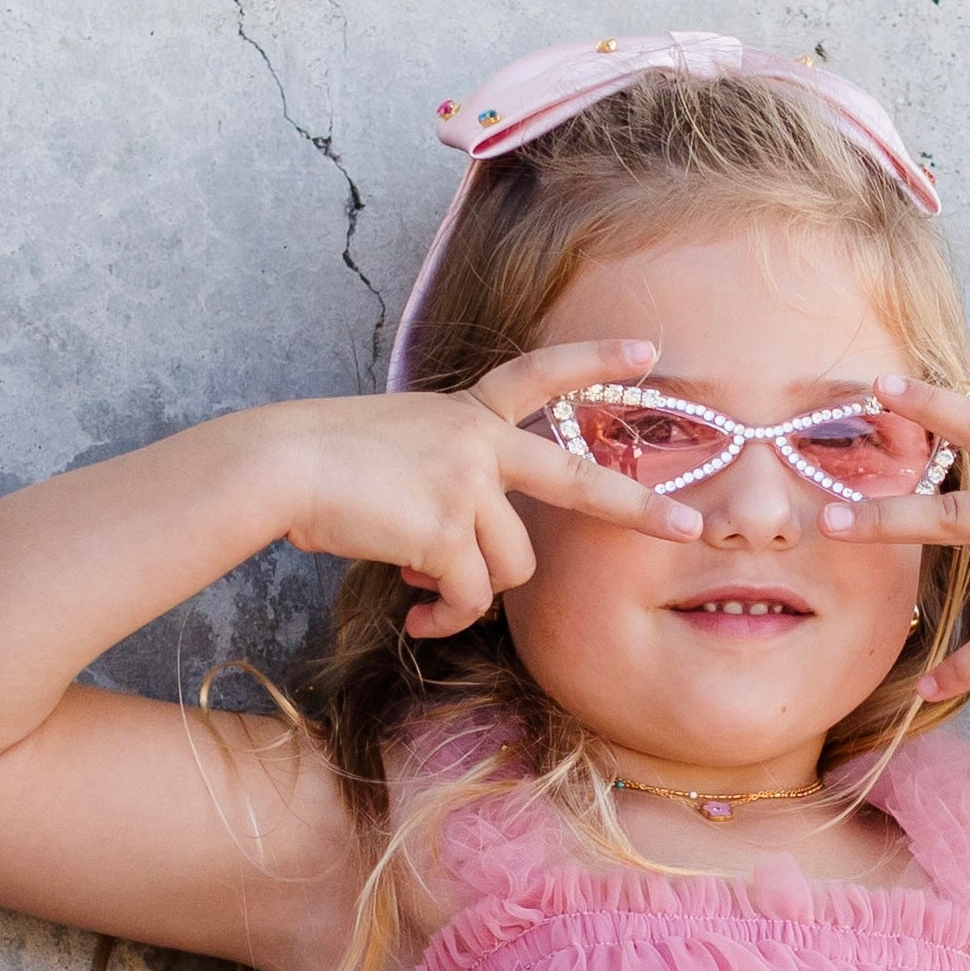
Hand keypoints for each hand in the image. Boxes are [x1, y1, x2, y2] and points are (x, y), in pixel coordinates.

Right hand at [255, 342, 700, 635]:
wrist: (278, 466)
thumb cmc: (318, 466)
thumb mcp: (395, 452)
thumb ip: (445, 492)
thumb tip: (458, 571)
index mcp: (464, 413)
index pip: (538, 374)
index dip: (595, 360)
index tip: (650, 352)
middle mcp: (477, 440)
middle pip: (576, 480)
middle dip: (637, 509)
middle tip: (691, 528)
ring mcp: (467, 481)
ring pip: (511, 566)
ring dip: (472, 592)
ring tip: (426, 593)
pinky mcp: (447, 527)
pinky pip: (469, 597)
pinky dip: (446, 618)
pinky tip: (416, 617)